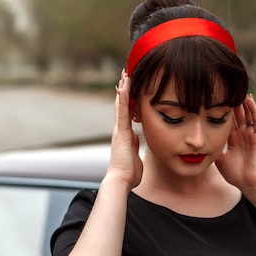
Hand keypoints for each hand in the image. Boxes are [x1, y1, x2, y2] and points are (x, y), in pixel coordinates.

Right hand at [106, 70, 142, 188]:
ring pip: (120, 105)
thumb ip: (135, 147)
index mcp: (125, 136)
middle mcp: (120, 130)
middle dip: (124, 90)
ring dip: (123, 89)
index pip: (127, 114)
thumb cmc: (129, 173)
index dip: (128, 101)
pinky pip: (122, 111)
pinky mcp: (121, 132)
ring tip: (125, 74)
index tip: (130, 88)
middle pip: (121, 105)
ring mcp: (119, 130)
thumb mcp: (135, 156)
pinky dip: (122, 98)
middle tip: (125, 74)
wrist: (121, 180)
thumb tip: (136, 142)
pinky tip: (122, 86)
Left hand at [215, 95, 255, 193]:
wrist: (250, 183)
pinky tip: (249, 99)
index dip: (221, 111)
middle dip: (231, 103)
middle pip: (236, 115)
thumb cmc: (236, 175)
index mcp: (233, 139)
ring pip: (247, 114)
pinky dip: (253, 110)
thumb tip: (201, 142)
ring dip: (242, 103)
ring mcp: (251, 135)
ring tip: (238, 89)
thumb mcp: (220, 160)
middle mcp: (242, 135)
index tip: (214, 100)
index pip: (226, 121)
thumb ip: (213, 149)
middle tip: (225, 89)